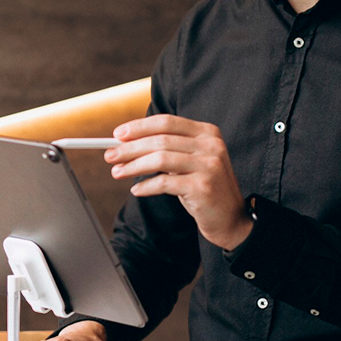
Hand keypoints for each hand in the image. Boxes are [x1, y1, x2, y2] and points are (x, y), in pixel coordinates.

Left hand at [104, 114, 253, 250]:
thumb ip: (168, 149)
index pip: (167, 122)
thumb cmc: (204, 187)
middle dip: (130, 147)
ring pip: (160, 159)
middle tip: (110, 155)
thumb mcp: (191, 161)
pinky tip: (136, 190)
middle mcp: (211, 145)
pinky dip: (146, 187)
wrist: (230, 218)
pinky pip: (165, 183)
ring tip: (117, 172)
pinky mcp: (203, 187)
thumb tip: (127, 143)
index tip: (117, 134)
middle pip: (161, 140)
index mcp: (207, 132)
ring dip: (133, 166)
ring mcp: (209, 166)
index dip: (140, 126)